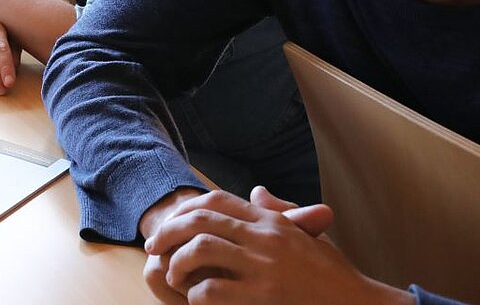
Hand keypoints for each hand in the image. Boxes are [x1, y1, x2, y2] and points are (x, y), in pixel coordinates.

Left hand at [143, 188, 412, 304]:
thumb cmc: (332, 275)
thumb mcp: (304, 235)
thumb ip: (278, 211)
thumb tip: (256, 190)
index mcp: (270, 221)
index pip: (216, 199)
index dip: (186, 207)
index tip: (169, 221)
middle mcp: (264, 236)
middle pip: (201, 219)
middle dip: (170, 230)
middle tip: (152, 246)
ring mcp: (264, 266)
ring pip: (202, 248)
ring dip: (179, 261)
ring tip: (171, 275)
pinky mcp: (265, 297)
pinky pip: (214, 290)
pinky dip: (197, 294)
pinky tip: (195, 300)